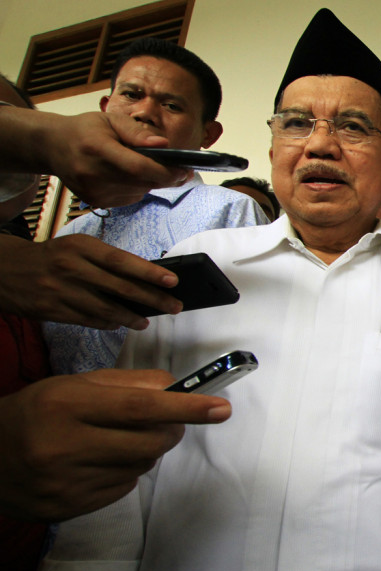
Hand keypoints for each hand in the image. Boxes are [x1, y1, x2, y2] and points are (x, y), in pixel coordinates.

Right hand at [0, 107, 187, 207]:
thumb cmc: (86, 130)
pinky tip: (127, 175)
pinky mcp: (96, 201)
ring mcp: (93, 191)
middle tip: (181, 170)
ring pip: (140, 191)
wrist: (54, 146)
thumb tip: (164, 145)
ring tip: (144, 166)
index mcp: (97, 148)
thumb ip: (137, 132)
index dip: (166, 172)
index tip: (185, 170)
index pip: (139, 167)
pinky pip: (130, 197)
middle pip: (143, 182)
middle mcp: (93, 173)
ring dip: (150, 181)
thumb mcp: (111, 120)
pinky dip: (137, 187)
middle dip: (166, 177)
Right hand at [0, 234, 182, 328]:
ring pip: (106, 308)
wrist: (5, 269)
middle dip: (152, 299)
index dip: (149, 273)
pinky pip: (88, 320)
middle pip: (121, 287)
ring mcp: (61, 290)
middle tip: (174, 306)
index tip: (172, 281)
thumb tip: (144, 278)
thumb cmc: (51, 256)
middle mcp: (72, 267)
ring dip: (131, 317)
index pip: (122, 261)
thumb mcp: (77, 247)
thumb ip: (106, 260)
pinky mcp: (52, 310)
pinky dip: (107, 323)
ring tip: (146, 321)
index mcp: (81, 247)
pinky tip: (119, 324)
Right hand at [0, 369, 231, 521]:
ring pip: (141, 467)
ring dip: (145, 451)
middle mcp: (64, 445)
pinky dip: (125, 472)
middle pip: (149, 442)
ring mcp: (65, 482)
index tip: (221, 408)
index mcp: (67, 404)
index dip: (186, 408)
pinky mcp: (68, 508)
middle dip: (170, 430)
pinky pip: (123, 488)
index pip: (140, 407)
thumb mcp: (75, 385)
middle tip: (165, 421)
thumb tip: (179, 389)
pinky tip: (99, 461)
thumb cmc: (38, 412)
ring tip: (117, 439)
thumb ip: (130, 383)